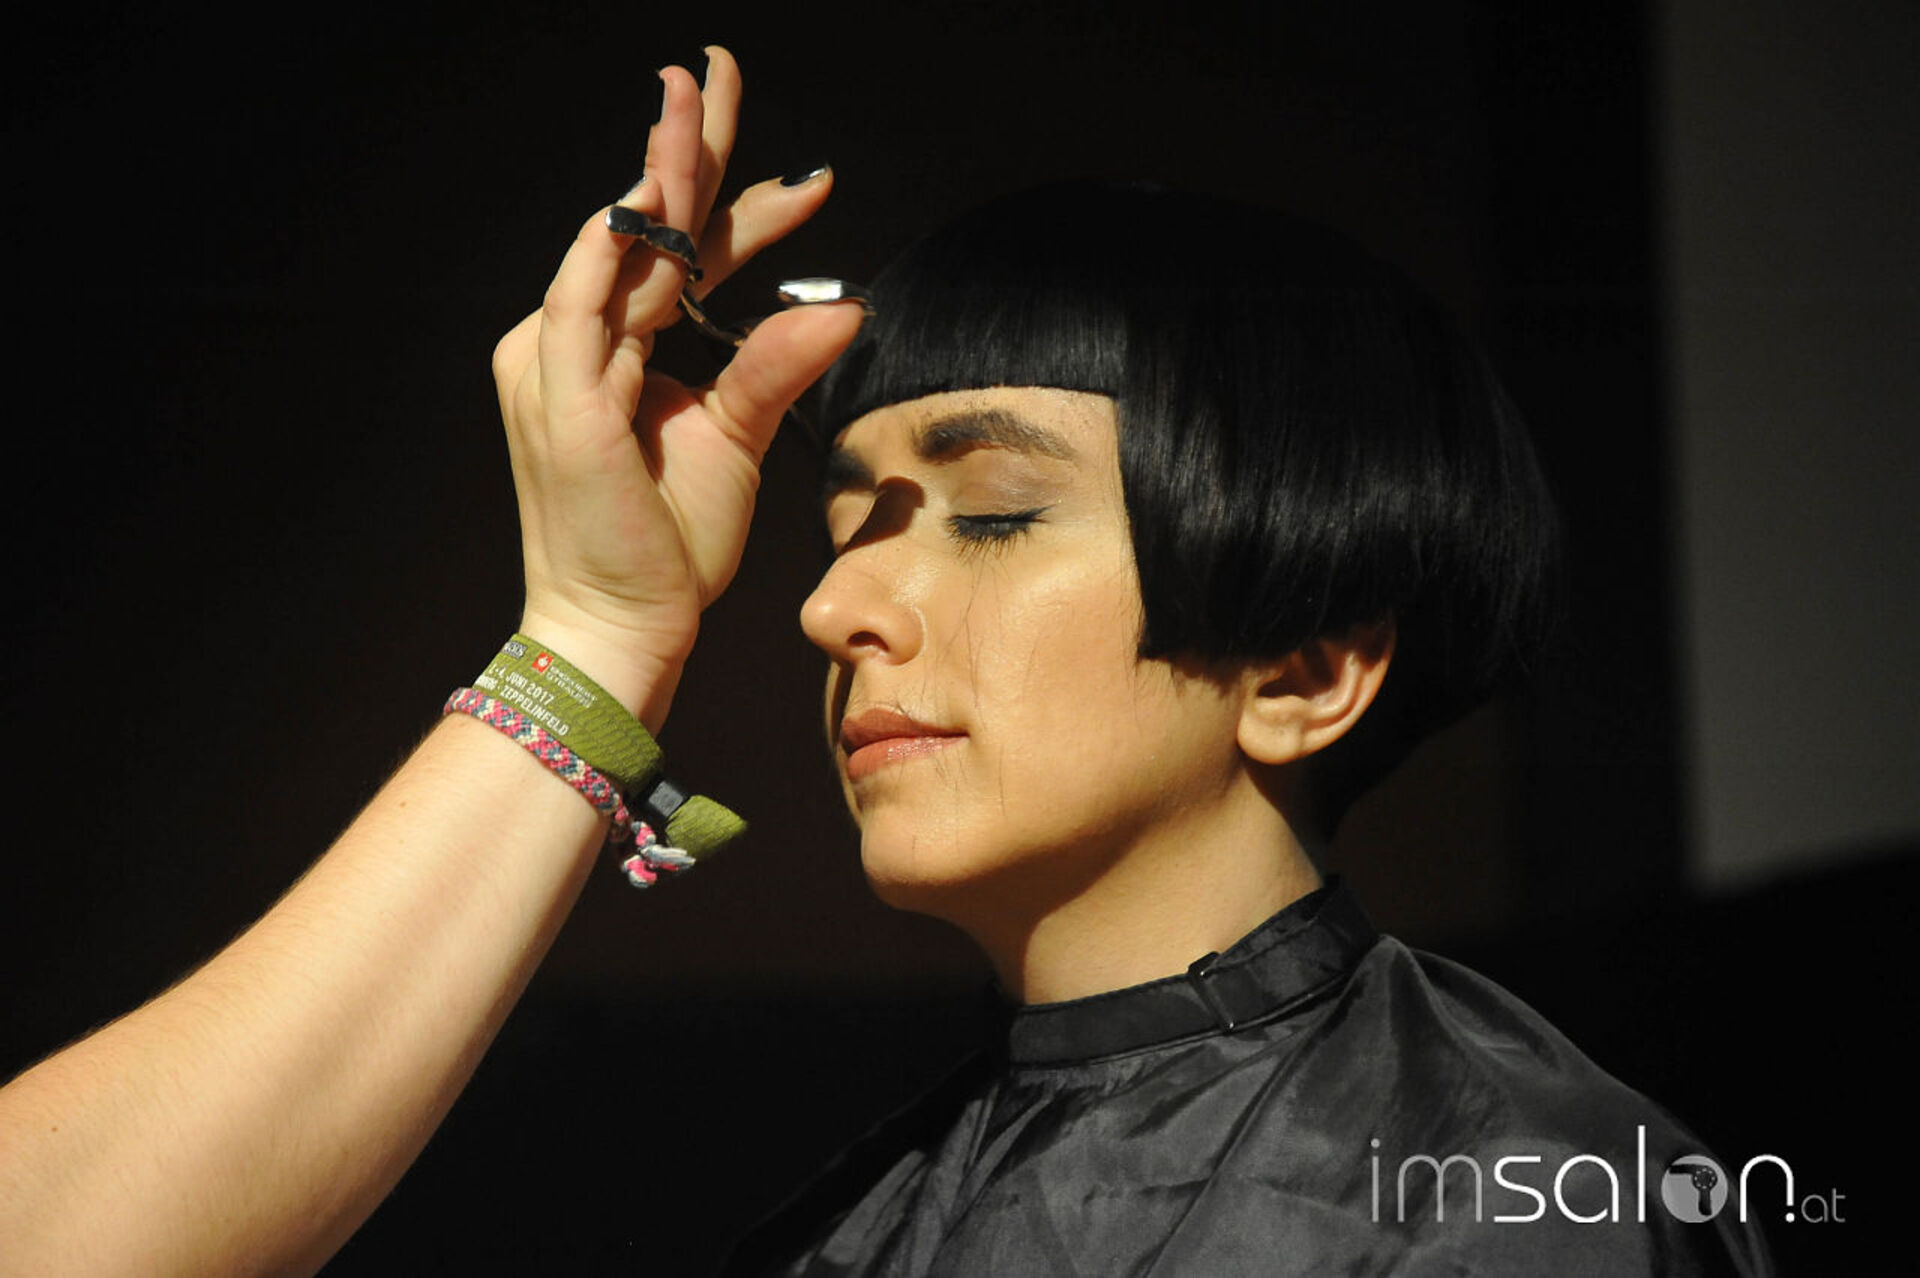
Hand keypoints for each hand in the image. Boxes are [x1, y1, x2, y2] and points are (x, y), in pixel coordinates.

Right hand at [492, 47, 865, 725]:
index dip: (742, 206)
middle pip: (646, 226)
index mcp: (629, 348)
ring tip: (695, 103)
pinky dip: (614, 247)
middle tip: (717, 69)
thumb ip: (775, 365)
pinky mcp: (558, 397)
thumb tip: (844, 306)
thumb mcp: (739, 437)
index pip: (685, 254)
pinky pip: (583, 303)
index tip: (810, 176)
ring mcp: (561, 363)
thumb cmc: (668, 541)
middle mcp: (586, 339)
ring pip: (615, 244)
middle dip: (685, 144)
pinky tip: (648, 192)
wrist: (622, 621)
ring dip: (655, 172)